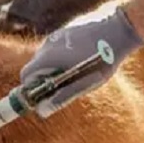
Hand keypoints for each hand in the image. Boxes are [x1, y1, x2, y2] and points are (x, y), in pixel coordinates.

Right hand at [19, 7, 143, 117]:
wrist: (118, 31)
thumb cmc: (102, 61)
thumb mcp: (83, 83)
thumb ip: (61, 97)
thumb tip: (42, 111)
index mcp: (49, 57)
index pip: (25, 75)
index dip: (31, 88)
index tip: (44, 94)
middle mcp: (47, 45)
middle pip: (34, 67)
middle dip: (44, 79)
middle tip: (64, 85)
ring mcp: (55, 36)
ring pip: (44, 58)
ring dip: (53, 68)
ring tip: (74, 72)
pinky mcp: (63, 32)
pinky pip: (54, 49)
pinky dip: (59, 58)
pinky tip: (79, 60)